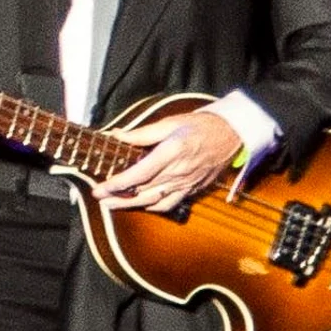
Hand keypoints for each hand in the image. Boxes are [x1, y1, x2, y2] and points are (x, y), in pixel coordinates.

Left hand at [91, 109, 242, 212]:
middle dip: (118, 196)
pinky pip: (169, 204)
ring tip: (112, 205)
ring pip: (153, 201)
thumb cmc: (201, 126)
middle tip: (99, 197)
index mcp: (171, 152)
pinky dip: (153, 207)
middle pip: (142, 190)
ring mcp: (185, 183)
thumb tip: (118, 135)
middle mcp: (177, 171)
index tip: (101, 187)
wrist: (231, 136)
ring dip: (131, 205)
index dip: (117, 183)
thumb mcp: (170, 122)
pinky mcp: (191, 189)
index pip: (138, 174)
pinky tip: (142, 205)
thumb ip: (142, 133)